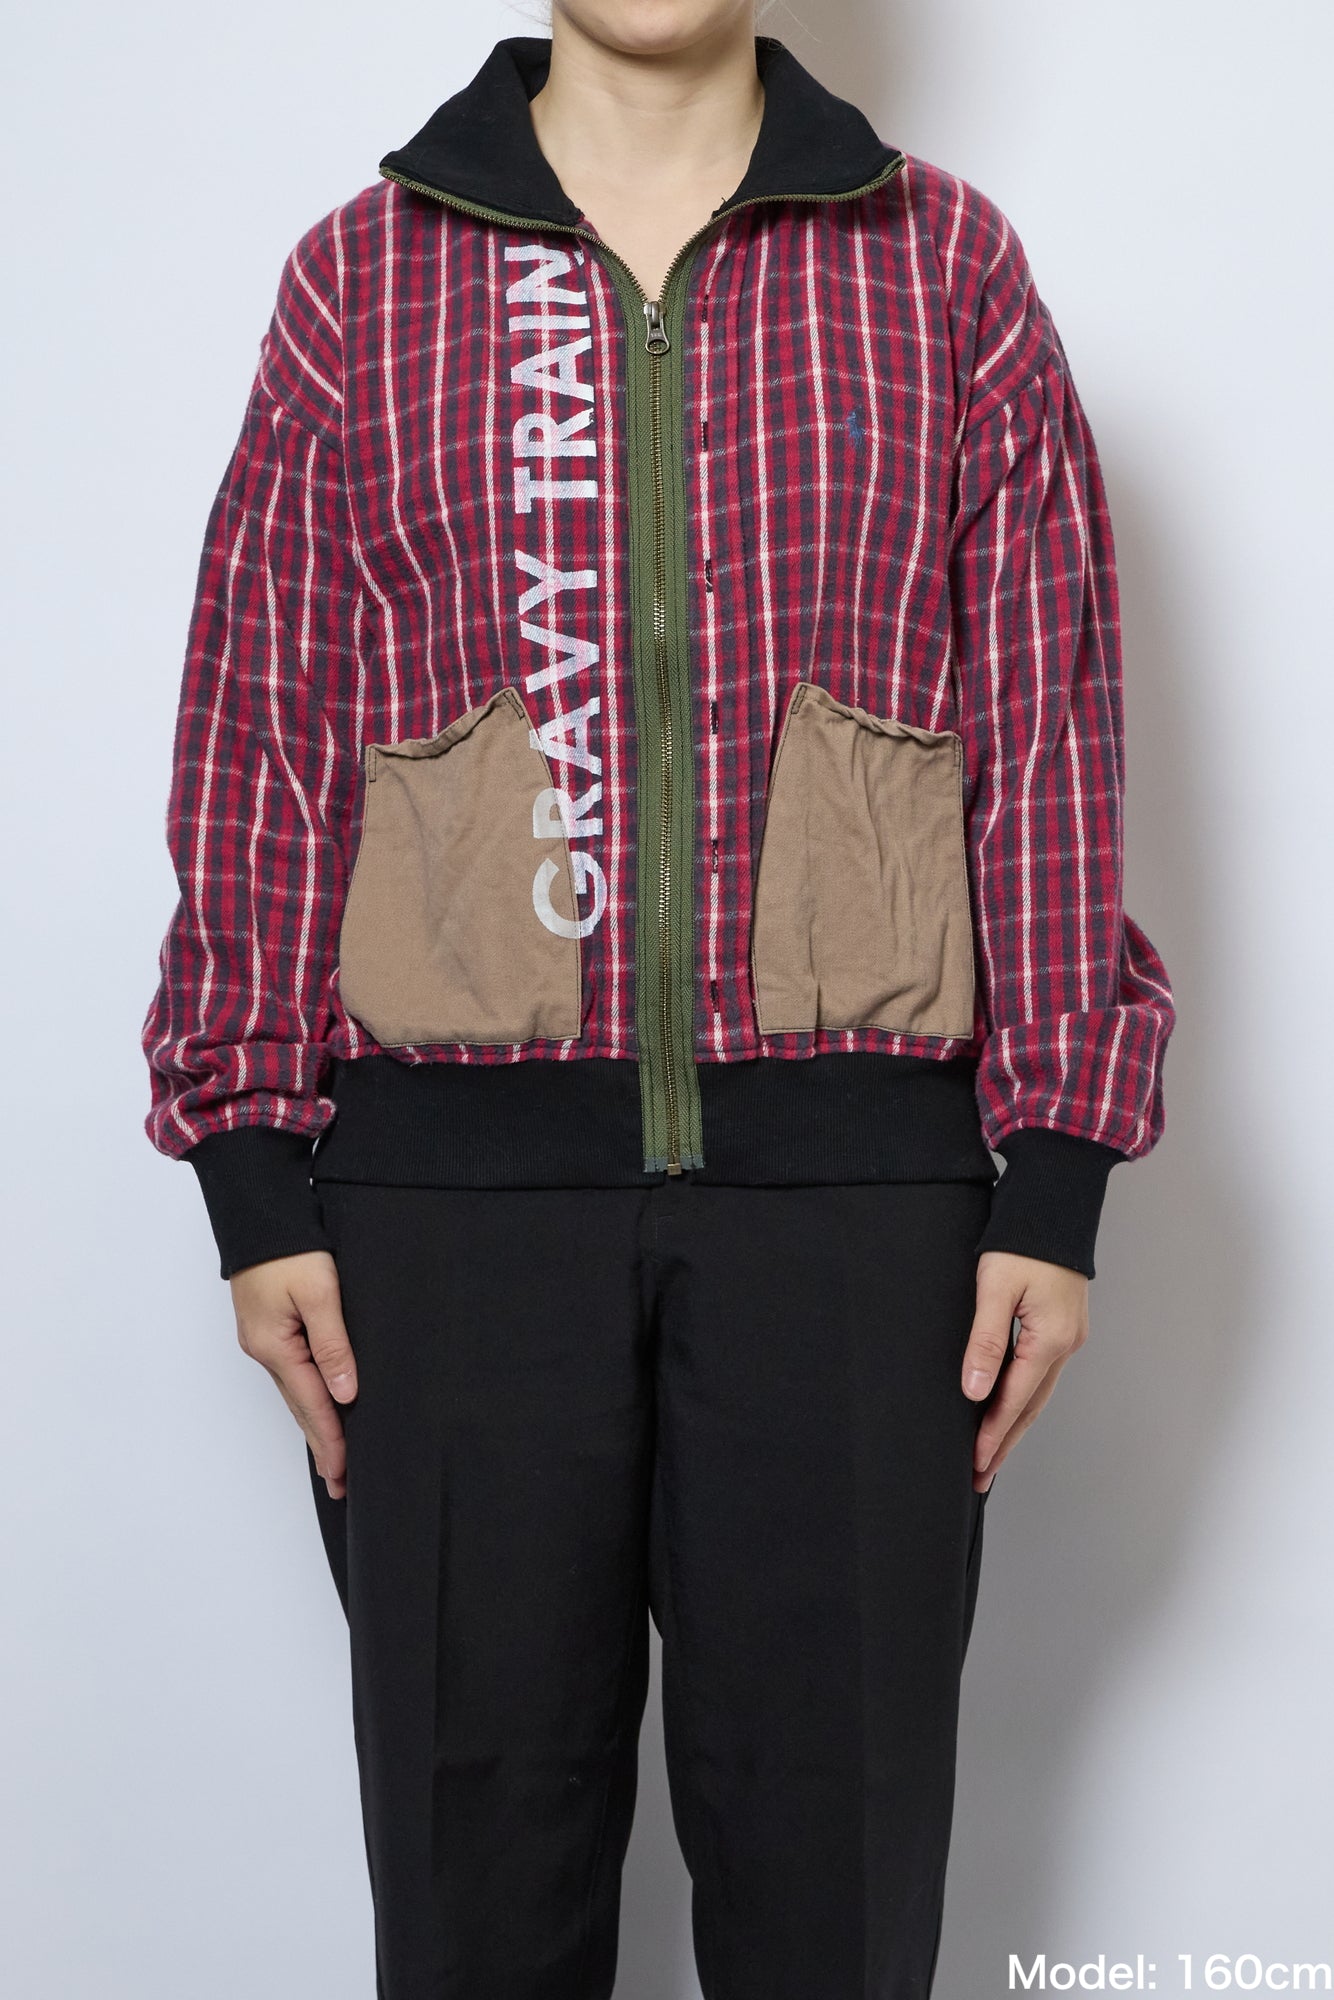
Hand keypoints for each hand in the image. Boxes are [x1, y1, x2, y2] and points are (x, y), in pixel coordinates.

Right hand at [229, 1251, 357, 1498]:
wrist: (258, 1215)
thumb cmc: (290, 1248)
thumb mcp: (319, 1293)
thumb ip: (333, 1345)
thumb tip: (345, 1394)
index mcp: (275, 1346)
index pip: (312, 1403)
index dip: (332, 1439)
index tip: (345, 1474)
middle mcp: (265, 1350)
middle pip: (300, 1407)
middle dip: (322, 1446)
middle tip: (340, 1485)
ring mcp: (263, 1341)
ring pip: (295, 1393)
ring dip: (315, 1426)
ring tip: (332, 1460)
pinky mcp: (268, 1329)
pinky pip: (292, 1374)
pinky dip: (307, 1399)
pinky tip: (318, 1408)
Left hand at [961, 1250, 1089, 1492]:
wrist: (1054, 1203)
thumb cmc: (1022, 1240)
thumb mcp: (995, 1288)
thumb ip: (985, 1341)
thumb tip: (976, 1390)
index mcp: (1050, 1338)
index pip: (1015, 1400)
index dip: (993, 1434)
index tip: (975, 1464)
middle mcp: (1065, 1343)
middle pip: (1031, 1406)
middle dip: (1005, 1442)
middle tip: (983, 1476)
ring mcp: (1068, 1335)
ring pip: (1038, 1392)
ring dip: (1015, 1423)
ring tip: (992, 1453)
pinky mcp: (1063, 1325)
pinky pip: (1041, 1373)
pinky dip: (1024, 1397)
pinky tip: (1009, 1407)